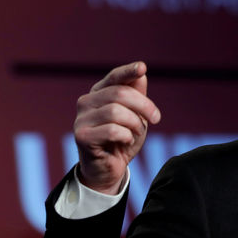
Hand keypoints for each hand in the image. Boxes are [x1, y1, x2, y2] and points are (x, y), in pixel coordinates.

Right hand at [73, 61, 160, 193]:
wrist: (109, 169)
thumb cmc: (122, 139)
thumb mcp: (135, 114)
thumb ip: (137, 94)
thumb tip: (141, 73)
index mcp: (99, 93)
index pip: (114, 77)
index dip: (128, 71)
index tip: (142, 67)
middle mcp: (86, 102)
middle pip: (120, 94)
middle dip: (144, 106)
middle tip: (156, 118)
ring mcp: (81, 119)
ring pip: (116, 112)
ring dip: (134, 124)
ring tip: (136, 133)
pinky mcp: (81, 136)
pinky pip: (111, 130)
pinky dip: (126, 136)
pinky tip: (126, 141)